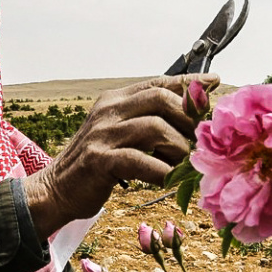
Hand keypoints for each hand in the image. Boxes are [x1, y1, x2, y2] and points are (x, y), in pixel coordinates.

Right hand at [24, 73, 218, 236]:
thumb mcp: (122, 137)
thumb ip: (150, 125)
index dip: (189, 83)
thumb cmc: (99, 166)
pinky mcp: (99, 160)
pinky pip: (140, 160)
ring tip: (191, 165)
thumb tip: (194, 124)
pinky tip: (172, 182)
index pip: (158, 82)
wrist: (56, 189)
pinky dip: (162, 172)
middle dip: (189, 117)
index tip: (215, 83)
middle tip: (204, 140)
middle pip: (160, 98)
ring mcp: (102, 133)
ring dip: (180, 148)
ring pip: (155, 127)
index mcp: (116, 100)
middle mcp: (109, 110)